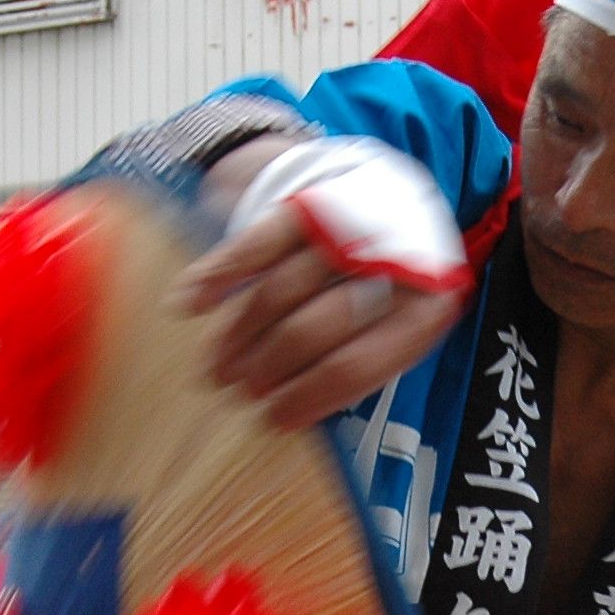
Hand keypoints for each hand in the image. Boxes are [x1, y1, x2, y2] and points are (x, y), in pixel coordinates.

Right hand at [176, 141, 468, 432]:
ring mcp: (346, 229)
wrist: (399, 194)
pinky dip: (218, 275)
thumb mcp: (401, 323)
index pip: (358, 365)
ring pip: (279, 291)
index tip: (273, 421)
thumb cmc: (395, 281)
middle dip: (270, 366)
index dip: (310, 397)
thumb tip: (300, 412)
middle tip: (240, 393)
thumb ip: (364, 360)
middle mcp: (388, 264)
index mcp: (424, 306)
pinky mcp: (308, 202)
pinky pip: (255, 243)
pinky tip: (191, 304)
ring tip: (216, 369)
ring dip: (239, 335)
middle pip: (313, 328)